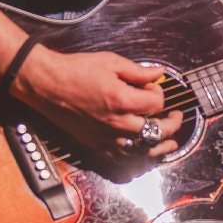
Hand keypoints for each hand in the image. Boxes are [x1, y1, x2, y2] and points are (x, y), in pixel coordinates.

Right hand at [14, 47, 183, 160]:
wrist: (46, 85)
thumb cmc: (75, 70)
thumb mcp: (110, 62)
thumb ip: (138, 71)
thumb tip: (158, 74)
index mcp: (121, 101)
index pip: (156, 104)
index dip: (160, 94)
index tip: (153, 87)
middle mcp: (116, 123)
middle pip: (155, 132)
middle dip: (171, 125)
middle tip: (176, 118)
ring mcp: (105, 137)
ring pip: (141, 152)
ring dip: (160, 148)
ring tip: (170, 144)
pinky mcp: (94, 145)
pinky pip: (121, 160)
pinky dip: (136, 159)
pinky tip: (143, 153)